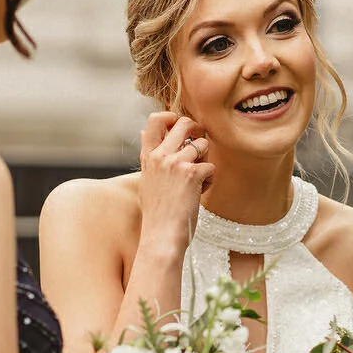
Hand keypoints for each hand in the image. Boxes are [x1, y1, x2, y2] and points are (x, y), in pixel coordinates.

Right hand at [138, 112, 213, 254]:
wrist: (161, 235)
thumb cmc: (156, 212)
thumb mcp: (146, 179)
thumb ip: (149, 156)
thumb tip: (142, 131)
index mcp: (148, 157)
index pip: (154, 120)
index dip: (171, 117)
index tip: (179, 127)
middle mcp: (160, 156)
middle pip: (184, 123)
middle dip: (197, 131)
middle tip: (200, 147)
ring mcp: (176, 163)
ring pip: (202, 144)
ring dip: (205, 161)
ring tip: (197, 181)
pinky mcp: (192, 174)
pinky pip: (210, 167)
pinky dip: (208, 181)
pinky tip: (198, 194)